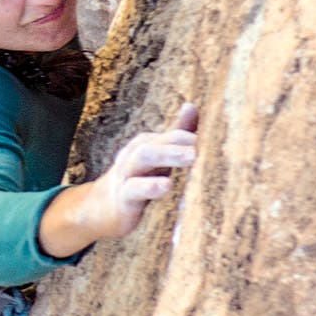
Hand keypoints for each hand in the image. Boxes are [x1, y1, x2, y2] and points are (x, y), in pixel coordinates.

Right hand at [91, 102, 200, 234]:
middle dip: (179, 141)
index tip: (216, 140)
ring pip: (144, 158)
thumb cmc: (137, 180)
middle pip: (157, 142)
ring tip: (191, 157)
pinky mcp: (123, 197)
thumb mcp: (157, 157)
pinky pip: (134, 188)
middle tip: (203, 145)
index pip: (172, 135)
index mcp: (147, 144)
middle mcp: (135, 155)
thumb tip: (192, 106)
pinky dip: (150, 186)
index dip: (192, 136)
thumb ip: (176, 134)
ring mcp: (127, 174)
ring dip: (168, 156)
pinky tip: (166, 186)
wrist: (99, 209)